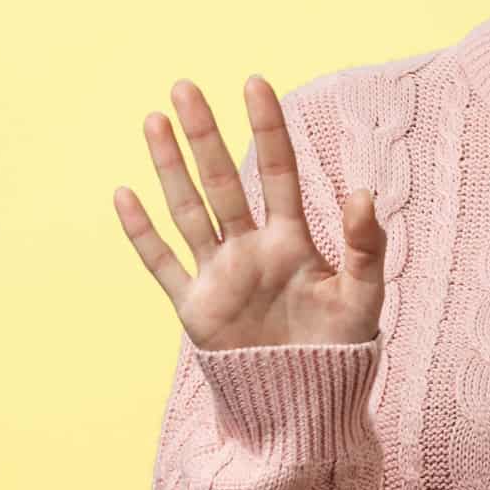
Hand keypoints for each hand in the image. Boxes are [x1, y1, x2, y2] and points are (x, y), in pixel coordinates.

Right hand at [112, 74, 386, 349]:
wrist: (305, 406)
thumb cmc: (341, 350)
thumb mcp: (363, 296)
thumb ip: (364, 246)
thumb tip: (362, 193)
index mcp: (292, 241)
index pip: (278, 171)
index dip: (267, 128)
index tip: (255, 83)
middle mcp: (250, 248)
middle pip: (222, 180)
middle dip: (204, 134)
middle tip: (185, 85)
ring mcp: (219, 275)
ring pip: (188, 209)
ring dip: (170, 167)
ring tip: (153, 120)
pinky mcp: (195, 308)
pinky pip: (162, 264)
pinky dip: (142, 232)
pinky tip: (124, 194)